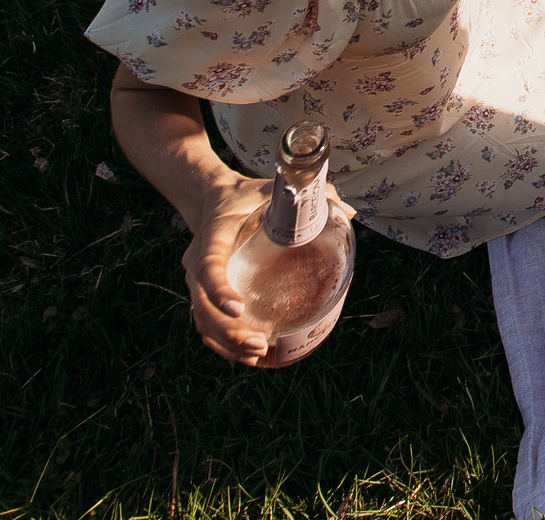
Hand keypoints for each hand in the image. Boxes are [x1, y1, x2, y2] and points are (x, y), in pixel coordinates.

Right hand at [184, 173, 353, 364]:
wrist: (215, 199)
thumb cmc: (249, 197)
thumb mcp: (274, 189)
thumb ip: (310, 196)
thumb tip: (348, 213)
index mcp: (213, 235)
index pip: (208, 266)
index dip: (218, 290)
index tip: (238, 308)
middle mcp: (198, 260)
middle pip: (201, 305)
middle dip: (227, 330)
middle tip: (259, 343)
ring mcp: (196, 280)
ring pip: (202, 320)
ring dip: (226, 342)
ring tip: (257, 353)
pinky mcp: (203, 293)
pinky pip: (207, 323)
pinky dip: (223, 343)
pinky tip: (248, 355)